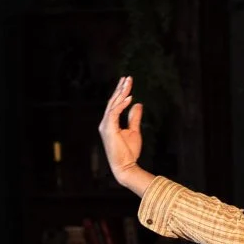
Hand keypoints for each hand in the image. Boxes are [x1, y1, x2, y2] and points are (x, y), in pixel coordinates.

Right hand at [98, 77, 155, 196]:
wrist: (125, 166)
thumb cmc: (129, 152)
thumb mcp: (134, 131)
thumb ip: (134, 117)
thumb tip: (137, 104)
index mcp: (109, 123)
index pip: (114, 104)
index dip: (120, 93)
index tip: (127, 82)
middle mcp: (105, 123)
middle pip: (113, 102)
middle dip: (120, 89)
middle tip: (127, 77)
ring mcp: (106, 126)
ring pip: (113, 105)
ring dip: (121, 93)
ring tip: (128, 83)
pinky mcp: (109, 129)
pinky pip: (115, 113)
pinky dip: (122, 104)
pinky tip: (130, 97)